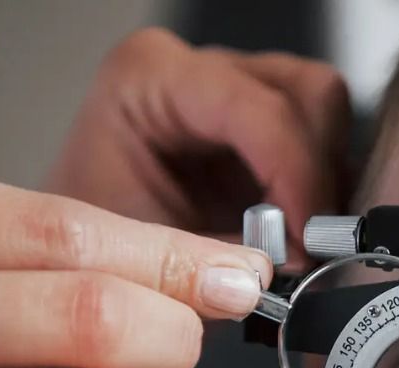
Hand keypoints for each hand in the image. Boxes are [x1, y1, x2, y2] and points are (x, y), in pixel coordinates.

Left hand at [45, 27, 351, 260]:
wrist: (72, 260)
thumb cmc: (85, 248)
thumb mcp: (142, 255)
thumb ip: (216, 256)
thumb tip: (294, 263)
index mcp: (150, 79)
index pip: (258, 109)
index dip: (298, 175)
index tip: (310, 239)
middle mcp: (198, 73)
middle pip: (309, 94)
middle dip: (319, 175)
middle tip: (309, 244)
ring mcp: (235, 95)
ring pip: (326, 116)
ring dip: (326, 185)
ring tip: (300, 245)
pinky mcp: (261, 130)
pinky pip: (321, 147)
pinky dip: (322, 194)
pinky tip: (299, 235)